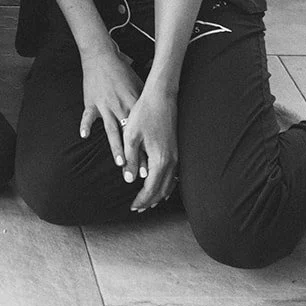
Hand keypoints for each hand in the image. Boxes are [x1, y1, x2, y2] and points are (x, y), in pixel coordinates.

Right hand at [79, 41, 142, 170]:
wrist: (101, 57)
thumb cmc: (121, 70)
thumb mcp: (137, 84)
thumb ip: (144, 101)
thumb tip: (153, 116)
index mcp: (133, 104)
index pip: (143, 131)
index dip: (147, 148)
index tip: (153, 165)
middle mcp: (120, 107)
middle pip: (129, 136)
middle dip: (135, 155)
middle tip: (140, 172)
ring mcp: (105, 106)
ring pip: (112, 130)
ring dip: (116, 148)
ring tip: (120, 163)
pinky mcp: (91, 103)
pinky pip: (88, 117)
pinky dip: (85, 125)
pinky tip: (84, 136)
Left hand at [123, 84, 178, 211]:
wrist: (161, 97)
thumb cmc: (144, 114)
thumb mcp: (131, 136)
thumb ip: (131, 159)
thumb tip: (129, 179)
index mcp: (160, 159)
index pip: (151, 188)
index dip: (141, 199)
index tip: (132, 207)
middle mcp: (171, 161)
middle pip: (162, 190)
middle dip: (150, 201)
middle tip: (138, 208)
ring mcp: (176, 156)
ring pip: (170, 184)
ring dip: (158, 194)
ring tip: (148, 201)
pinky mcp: (177, 149)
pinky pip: (174, 175)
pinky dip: (167, 185)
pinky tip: (161, 185)